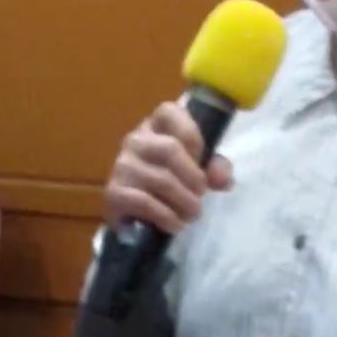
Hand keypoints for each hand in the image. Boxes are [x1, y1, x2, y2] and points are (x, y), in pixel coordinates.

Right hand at [103, 101, 232, 235]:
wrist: (138, 217)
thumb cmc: (172, 183)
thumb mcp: (198, 170)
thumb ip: (216, 168)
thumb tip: (222, 179)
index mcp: (156, 126)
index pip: (169, 112)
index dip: (192, 137)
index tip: (201, 162)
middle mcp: (135, 140)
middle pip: (170, 149)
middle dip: (193, 177)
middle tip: (201, 196)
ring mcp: (121, 165)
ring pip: (160, 180)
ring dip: (184, 202)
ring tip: (191, 214)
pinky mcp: (114, 193)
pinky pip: (145, 202)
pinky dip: (166, 216)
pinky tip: (175, 225)